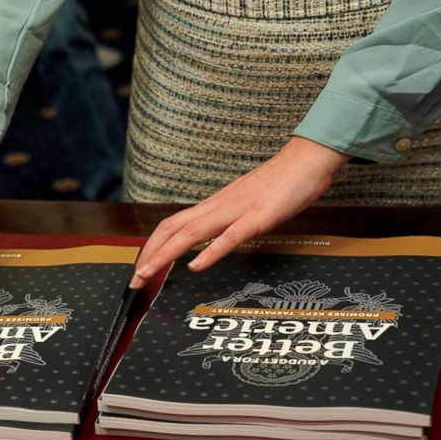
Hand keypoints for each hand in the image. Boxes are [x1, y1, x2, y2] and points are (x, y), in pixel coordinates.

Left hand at [129, 137, 350, 288]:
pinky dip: (209, 253)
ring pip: (191, 233)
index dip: (153, 245)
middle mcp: (217, 207)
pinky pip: (229, 237)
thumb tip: (212, 236)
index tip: (141, 266)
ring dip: (166, 255)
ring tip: (147, 274)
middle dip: (149, 254)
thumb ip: (226, 220)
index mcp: (214, 205)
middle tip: (134, 279)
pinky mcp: (257, 218)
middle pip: (172, 229)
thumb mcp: (245, 204)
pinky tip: (194, 266)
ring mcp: (235, 211)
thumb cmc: (279, 184)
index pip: (172, 224)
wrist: (306, 160)